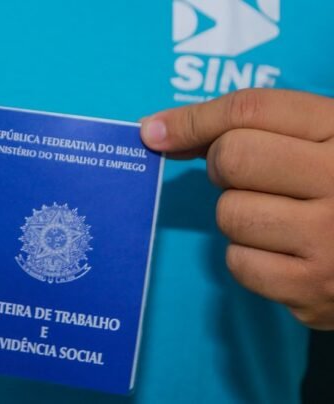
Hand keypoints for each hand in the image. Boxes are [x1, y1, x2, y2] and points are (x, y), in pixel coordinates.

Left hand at [141, 89, 333, 329]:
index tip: (155, 130)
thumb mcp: (321, 141)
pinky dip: (248, 257)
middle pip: (231, 158)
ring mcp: (331, 241)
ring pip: (230, 214)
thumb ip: (255, 126)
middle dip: (224, 166)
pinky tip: (283, 252)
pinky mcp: (315, 290)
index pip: (251, 109)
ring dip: (239, 214)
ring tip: (279, 217)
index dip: (193, 118)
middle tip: (251, 177)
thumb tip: (159, 132)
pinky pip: (239, 263)